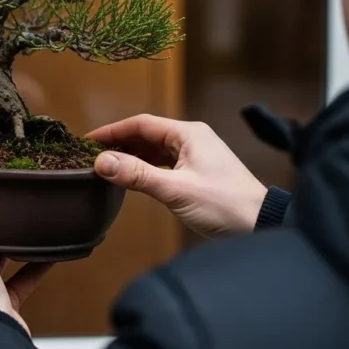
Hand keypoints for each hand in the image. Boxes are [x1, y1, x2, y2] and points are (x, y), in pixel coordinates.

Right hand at [90, 115, 266, 237]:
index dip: (112, 131)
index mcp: (188, 133)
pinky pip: (165, 163)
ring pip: (155, 150)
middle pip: (147, 135)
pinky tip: (133, 178)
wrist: (260, 225)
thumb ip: (138, 175)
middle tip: (92, 157)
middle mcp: (192, 138)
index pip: (141, 124)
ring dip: (132, 156)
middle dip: (119, 144)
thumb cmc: (224, 205)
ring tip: (107, 167)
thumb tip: (101, 162)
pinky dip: (146, 168)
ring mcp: (196, 155)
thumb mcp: (176, 190)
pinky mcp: (198, 172)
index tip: (87, 142)